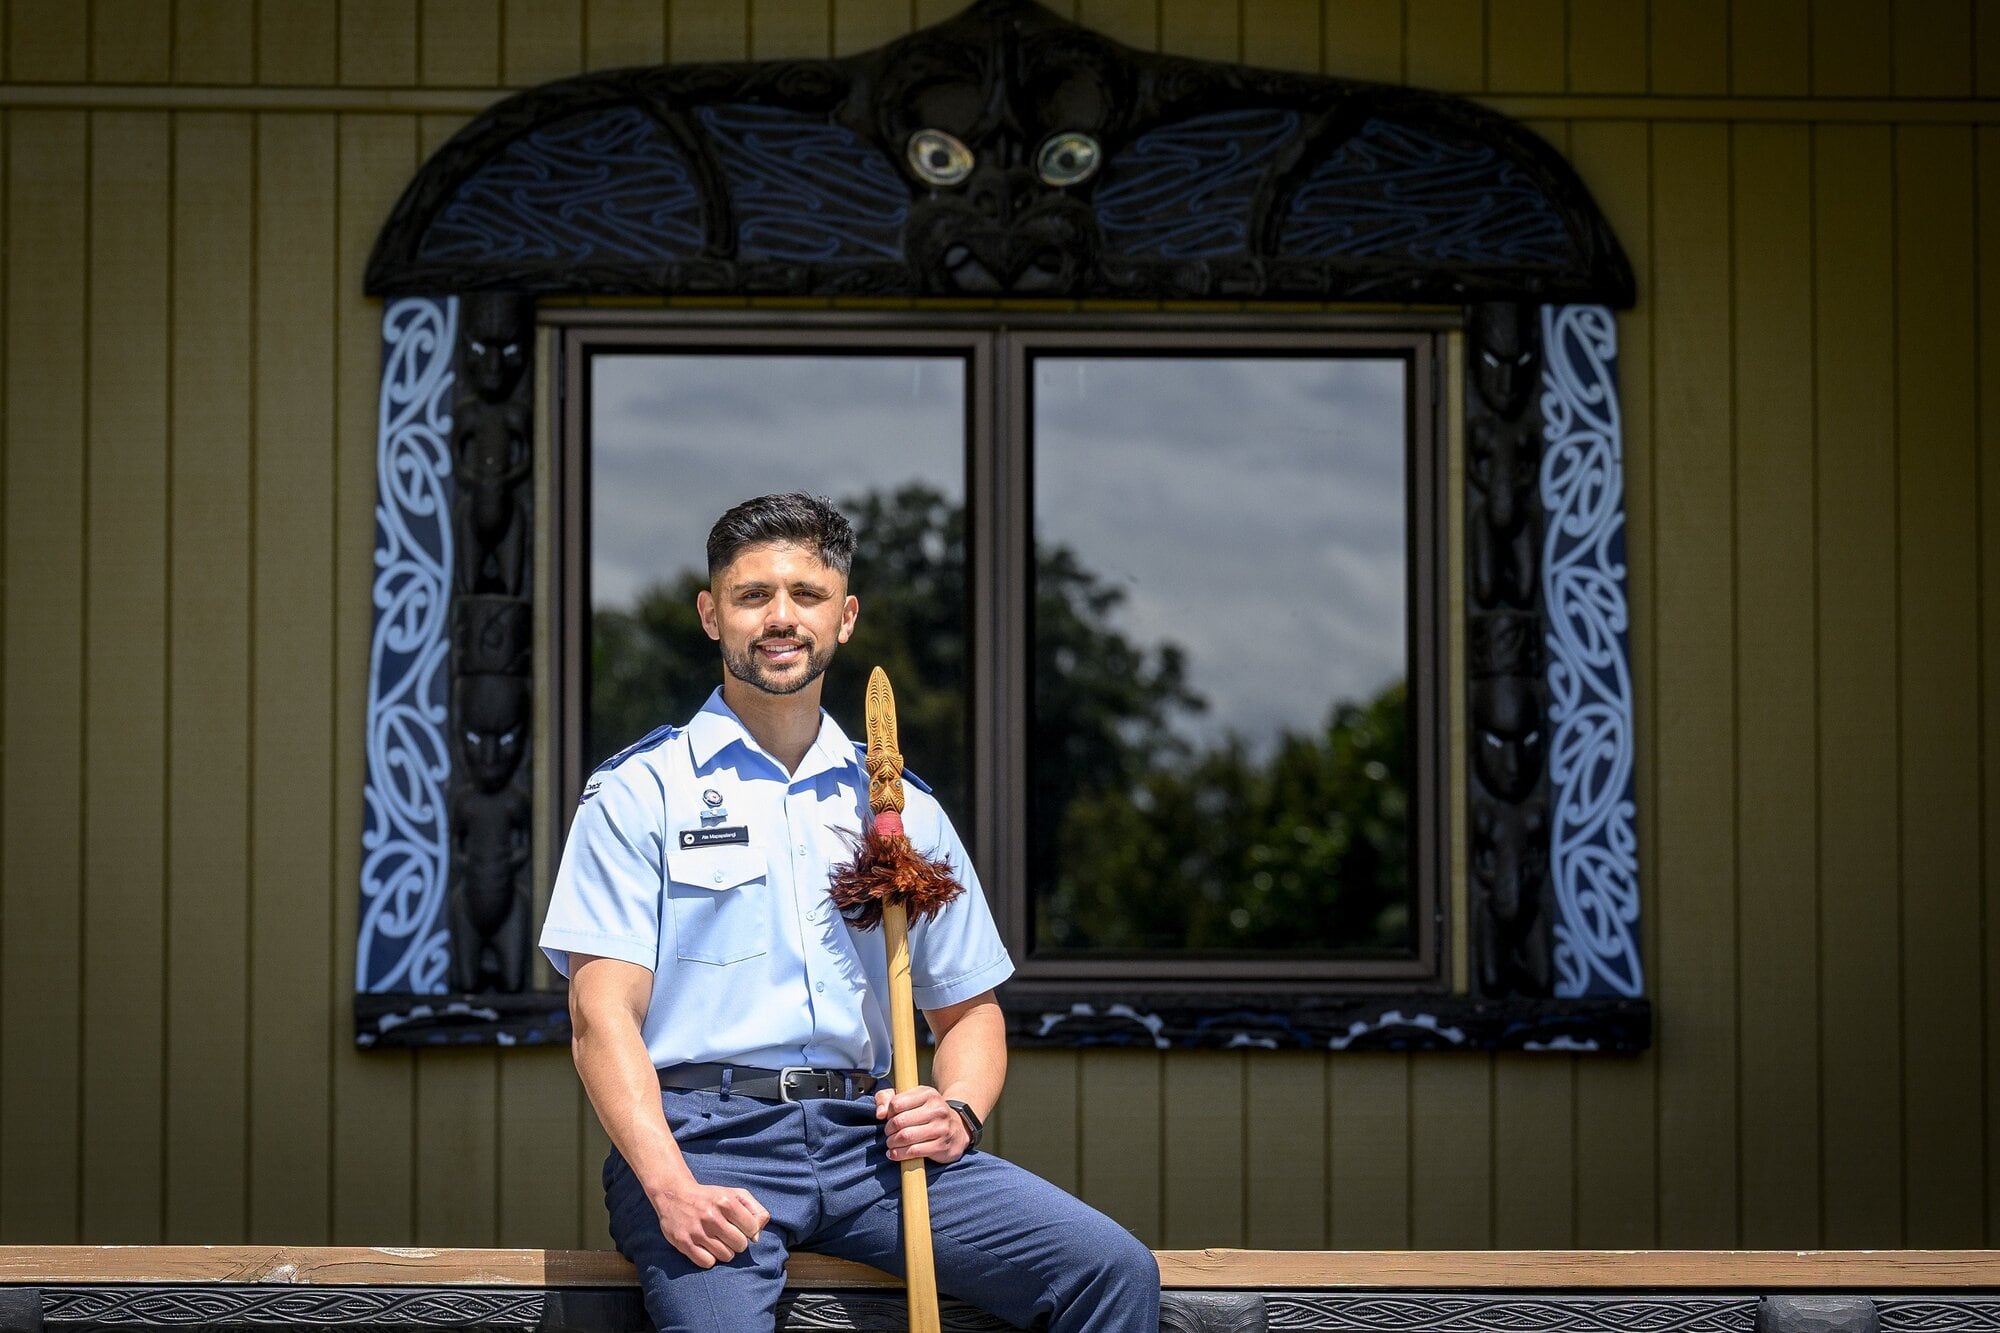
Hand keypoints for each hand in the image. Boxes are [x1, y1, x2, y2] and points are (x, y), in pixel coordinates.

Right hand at [648, 1177, 770, 1269]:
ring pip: (725, 1256)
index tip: (740, 1226)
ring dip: (724, 1251)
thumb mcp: (735, 1194)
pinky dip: (709, 1258)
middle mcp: (711, 1216)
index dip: (749, 1230)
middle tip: (728, 1235)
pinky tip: (705, 1247)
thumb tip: (756, 1237)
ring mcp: (697, 1230)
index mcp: (726, 1201)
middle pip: (740, 1245)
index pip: (753, 1229)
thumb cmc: (711, 1197)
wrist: (674, 1195)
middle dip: (737, 1242)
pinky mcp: (683, 1243)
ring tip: (716, 1240)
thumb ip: (755, 1210)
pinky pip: (707, 1263)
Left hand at [874, 1086, 970, 1164]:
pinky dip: (899, 1154)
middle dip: (889, 1130)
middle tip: (889, 1134)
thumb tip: (879, 1114)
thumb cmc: (928, 1113)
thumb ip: (888, 1098)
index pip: (896, 1103)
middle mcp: (937, 1109)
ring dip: (892, 1143)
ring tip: (891, 1143)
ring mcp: (941, 1128)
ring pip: (906, 1137)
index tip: (890, 1118)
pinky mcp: (941, 1146)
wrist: (958, 1129)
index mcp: (928, 1094)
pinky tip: (895, 1153)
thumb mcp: (911, 1098)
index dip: (888, 1113)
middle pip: (900, 1121)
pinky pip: (914, 1151)